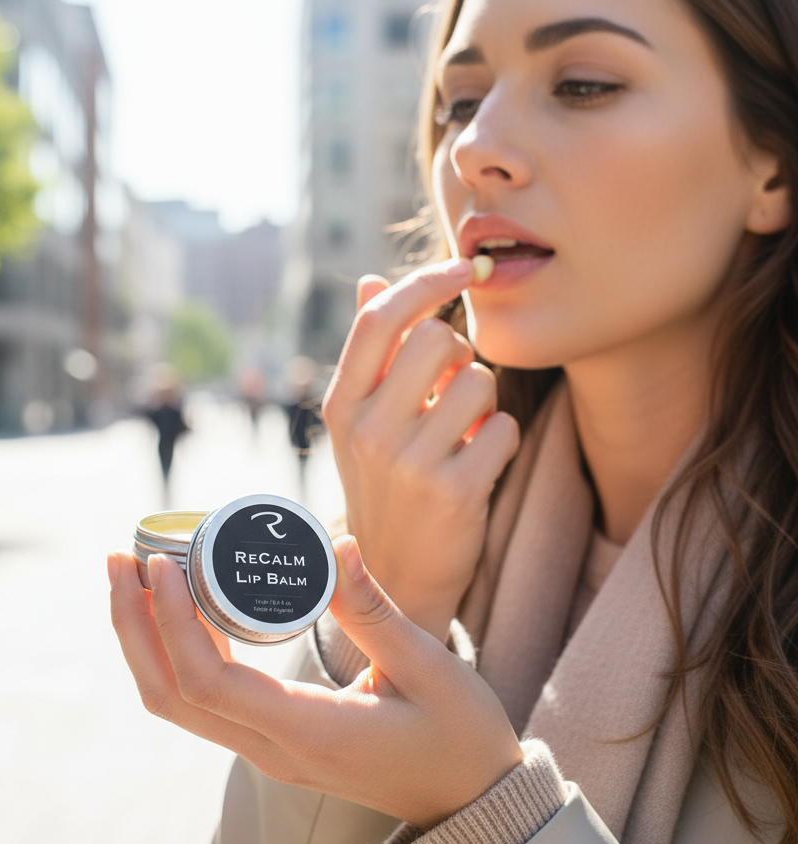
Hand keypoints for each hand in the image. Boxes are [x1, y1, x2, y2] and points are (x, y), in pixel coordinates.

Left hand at [108, 537, 522, 829]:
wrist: (469, 801)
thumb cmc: (459, 736)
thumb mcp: (430, 668)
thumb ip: (375, 611)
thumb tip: (337, 545)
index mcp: (308, 734)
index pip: (208, 684)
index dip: (171, 622)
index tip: (161, 563)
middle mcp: (273, 750)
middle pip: (170, 697)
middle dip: (134, 626)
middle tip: (122, 557)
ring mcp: (269, 751)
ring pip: (178, 702)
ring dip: (146, 639)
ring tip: (136, 573)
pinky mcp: (274, 741)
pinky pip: (205, 700)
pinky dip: (178, 652)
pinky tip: (182, 607)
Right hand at [320, 258, 519, 639]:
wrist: (394, 577)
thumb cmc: (384, 484)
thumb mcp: (360, 420)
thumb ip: (369, 350)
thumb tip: (371, 279)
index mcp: (341, 405)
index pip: (380, 319)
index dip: (426, 282)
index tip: (464, 266)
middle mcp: (367, 430)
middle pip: (437, 341)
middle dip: (459, 358)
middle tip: (452, 391)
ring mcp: (407, 464)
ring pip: (478, 382)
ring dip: (483, 403)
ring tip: (462, 434)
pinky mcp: (452, 493)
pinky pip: (502, 429)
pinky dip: (500, 440)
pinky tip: (478, 464)